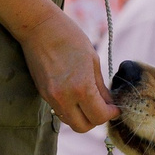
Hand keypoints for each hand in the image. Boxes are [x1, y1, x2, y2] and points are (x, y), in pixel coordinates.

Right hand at [20, 11, 117, 132]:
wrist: (38, 27)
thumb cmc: (69, 37)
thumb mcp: (92, 60)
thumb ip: (100, 86)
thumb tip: (108, 103)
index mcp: (81, 87)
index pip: (99, 116)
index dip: (111, 114)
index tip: (115, 107)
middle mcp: (64, 97)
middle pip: (83, 127)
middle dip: (96, 120)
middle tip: (103, 107)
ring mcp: (51, 98)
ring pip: (70, 122)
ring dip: (82, 117)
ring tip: (89, 101)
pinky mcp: (42, 94)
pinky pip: (60, 111)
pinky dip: (70, 110)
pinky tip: (76, 95)